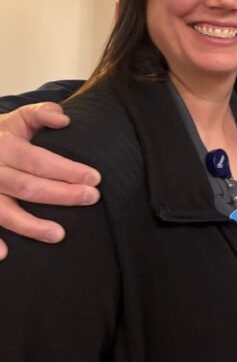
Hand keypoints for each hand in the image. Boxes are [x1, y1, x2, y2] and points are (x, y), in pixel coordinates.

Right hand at [0, 103, 100, 259]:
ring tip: (60, 235)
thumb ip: (42, 113)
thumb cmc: (2, 134)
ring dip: (30, 225)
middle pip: (26, 186)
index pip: (39, 160)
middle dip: (61, 195)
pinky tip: (6, 255)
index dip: (68, 170)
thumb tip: (65, 120)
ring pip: (3, 211)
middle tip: (92, 198)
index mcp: (4, 146)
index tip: (96, 178)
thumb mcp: (19, 118)